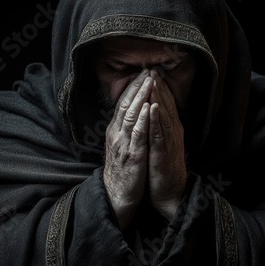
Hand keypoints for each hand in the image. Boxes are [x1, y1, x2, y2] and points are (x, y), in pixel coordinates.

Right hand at [103, 69, 152, 229]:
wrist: (116, 196)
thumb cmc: (122, 170)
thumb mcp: (120, 145)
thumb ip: (125, 129)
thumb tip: (131, 112)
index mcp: (115, 131)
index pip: (123, 103)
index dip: (133, 87)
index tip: (143, 72)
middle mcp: (116, 134)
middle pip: (126, 104)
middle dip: (138, 86)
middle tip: (148, 70)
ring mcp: (123, 144)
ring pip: (130, 115)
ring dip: (141, 97)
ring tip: (149, 81)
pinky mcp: (133, 155)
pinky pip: (137, 135)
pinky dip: (143, 119)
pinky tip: (148, 108)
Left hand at [148, 70, 187, 219]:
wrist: (170, 192)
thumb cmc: (164, 166)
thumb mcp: (163, 142)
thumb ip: (161, 126)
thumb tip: (156, 109)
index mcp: (170, 129)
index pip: (165, 104)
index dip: (159, 87)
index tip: (152, 70)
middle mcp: (172, 132)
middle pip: (165, 105)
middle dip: (158, 87)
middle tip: (152, 68)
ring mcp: (168, 142)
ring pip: (163, 116)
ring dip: (158, 98)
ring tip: (153, 81)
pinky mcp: (163, 154)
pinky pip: (159, 134)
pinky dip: (156, 120)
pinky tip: (153, 107)